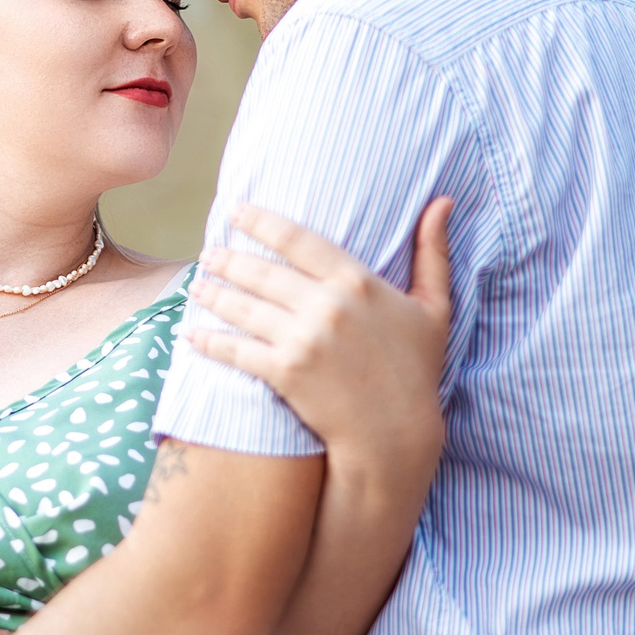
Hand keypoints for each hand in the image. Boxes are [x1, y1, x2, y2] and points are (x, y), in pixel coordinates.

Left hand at [187, 198, 453, 462]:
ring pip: (244, 307)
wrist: (396, 433)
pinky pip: (237, 350)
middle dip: (228, 259)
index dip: (260, 221)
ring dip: (213, 294)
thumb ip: (433, 252)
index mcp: (357, 281)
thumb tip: (444, 201)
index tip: (236, 211)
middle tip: (209, 252)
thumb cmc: (416, 369)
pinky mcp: (285, 372)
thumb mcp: (434, 307)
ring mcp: (303, 339)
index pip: (297, 238)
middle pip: (262, 271)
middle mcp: (326, 305)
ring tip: (197, 285)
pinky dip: (209, 342)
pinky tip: (191, 334)